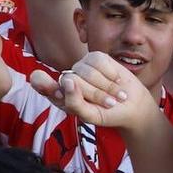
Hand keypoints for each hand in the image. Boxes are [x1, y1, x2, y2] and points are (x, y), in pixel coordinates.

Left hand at [27, 53, 155, 131]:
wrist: (132, 106)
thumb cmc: (108, 114)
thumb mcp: (90, 115)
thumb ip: (74, 102)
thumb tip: (67, 80)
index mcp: (59, 94)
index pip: (40, 82)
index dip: (43, 82)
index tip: (49, 86)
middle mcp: (67, 78)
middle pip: (71, 80)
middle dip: (93, 94)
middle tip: (106, 103)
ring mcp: (81, 66)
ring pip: (86, 71)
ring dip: (105, 87)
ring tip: (113, 95)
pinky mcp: (95, 57)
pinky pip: (99, 62)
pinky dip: (111, 74)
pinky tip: (116, 81)